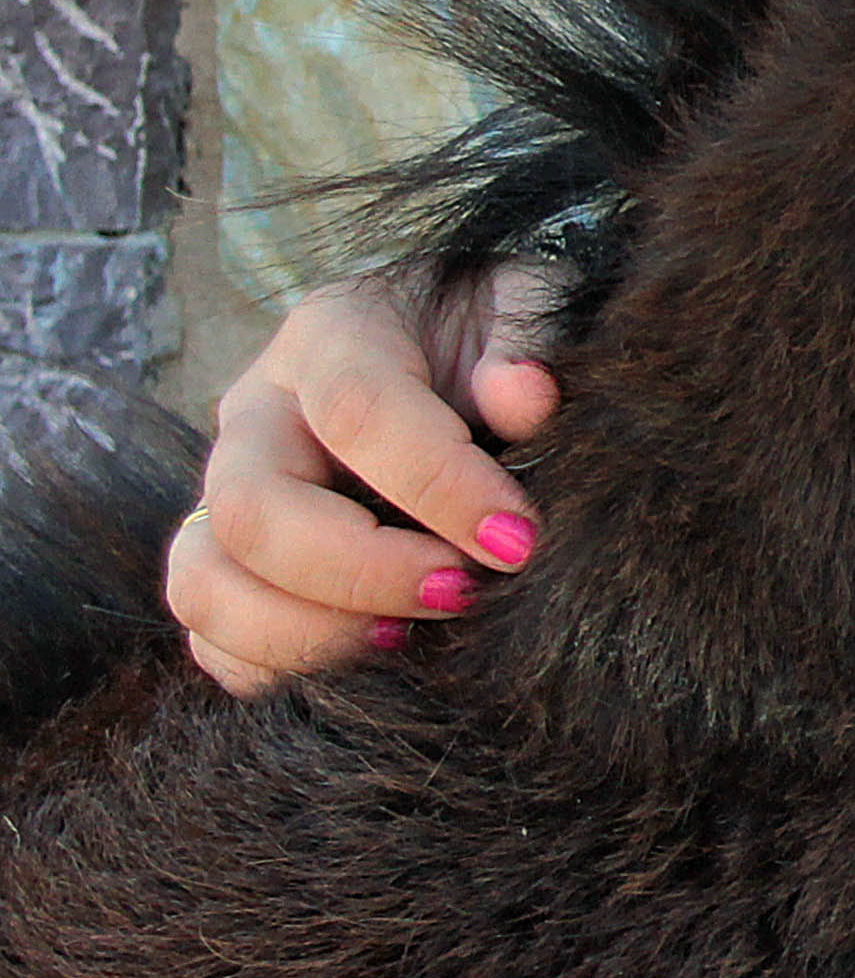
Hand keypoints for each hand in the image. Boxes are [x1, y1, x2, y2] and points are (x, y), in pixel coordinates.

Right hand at [171, 263, 566, 693]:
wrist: (465, 352)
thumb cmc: (499, 333)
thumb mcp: (529, 308)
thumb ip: (527, 338)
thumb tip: (523, 392)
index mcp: (333, 336)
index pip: (358, 410)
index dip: (439, 486)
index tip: (517, 542)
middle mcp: (260, 414)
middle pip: (254, 510)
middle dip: (364, 573)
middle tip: (464, 594)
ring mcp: (227, 492)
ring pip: (203, 584)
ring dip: (306, 634)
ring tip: (408, 640)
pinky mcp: (227, 562)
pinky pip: (210, 637)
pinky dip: (275, 669)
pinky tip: (370, 662)